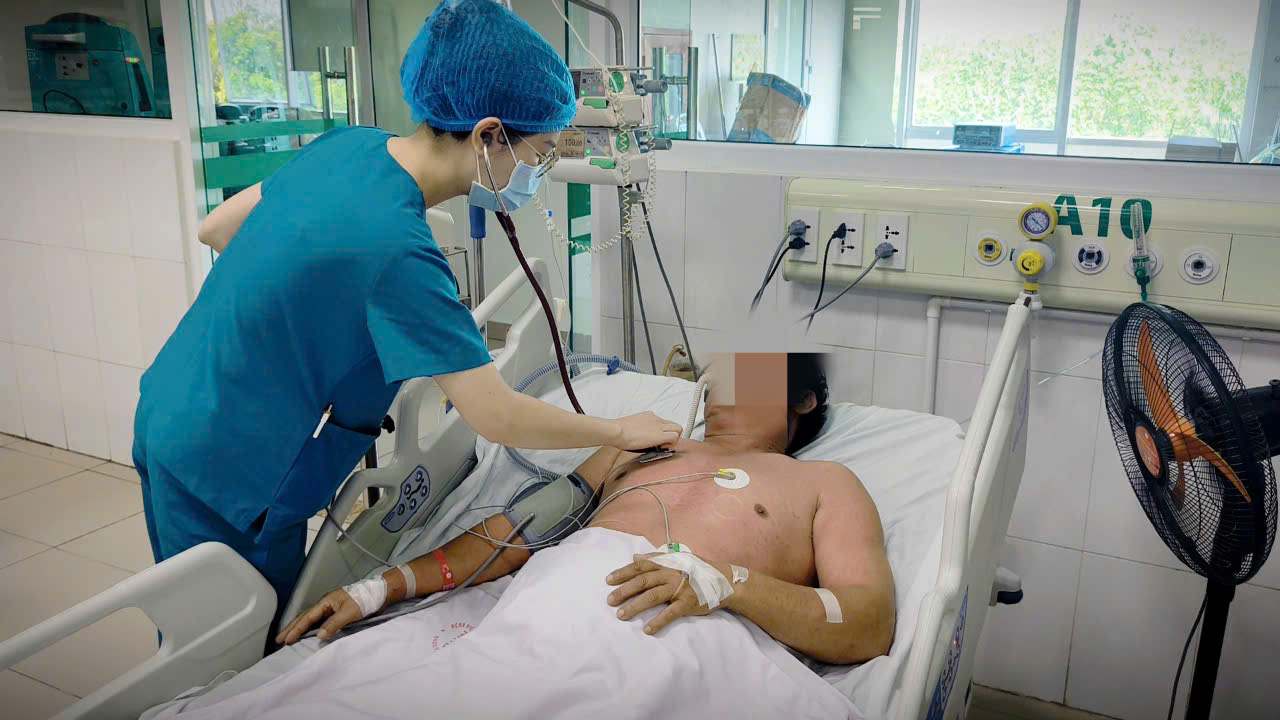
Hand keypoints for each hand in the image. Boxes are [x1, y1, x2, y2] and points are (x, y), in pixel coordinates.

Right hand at [275, 588, 364, 644]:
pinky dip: (311, 629)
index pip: (307, 618)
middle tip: (279, 640)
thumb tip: (319, 636)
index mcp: (326, 602)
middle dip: (291, 628)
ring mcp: (330, 608)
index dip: (295, 629)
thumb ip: (334, 623)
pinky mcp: (337, 613)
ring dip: (299, 629)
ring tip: (289, 638)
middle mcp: (325, 605)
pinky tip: (309, 635)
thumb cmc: (364, 598)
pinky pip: (320, 622)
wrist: (378, 593)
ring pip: (311, 620)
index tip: (285, 640)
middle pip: (304, 617)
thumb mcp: (349, 612)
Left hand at [605, 553, 729, 634]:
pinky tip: (647, 630)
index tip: (608, 580)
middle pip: (643, 581)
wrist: (724, 581)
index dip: (624, 572)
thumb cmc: (697, 570)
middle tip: (609, 601)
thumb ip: (655, 558)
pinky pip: (671, 613)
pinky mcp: (688, 603)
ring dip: (635, 606)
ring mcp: (680, 588)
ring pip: (653, 596)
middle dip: (624, 591)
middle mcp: (671, 574)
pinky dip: (658, 621)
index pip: (641, 566)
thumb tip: (635, 556)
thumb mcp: (677, 559)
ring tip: (621, 616)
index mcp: (667, 564)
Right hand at [613, 412, 681, 450]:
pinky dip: (671, 444)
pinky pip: (674, 437)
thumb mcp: (630, 425)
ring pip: (678, 429)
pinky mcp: (660, 434)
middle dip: (672, 434)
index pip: (664, 422)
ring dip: (674, 439)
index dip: (664, 432)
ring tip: (663, 446)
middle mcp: (656, 418)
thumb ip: (639, 428)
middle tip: (664, 444)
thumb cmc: (618, 431)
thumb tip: (639, 437)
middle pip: (674, 424)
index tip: (658, 440)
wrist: (617, 430)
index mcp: (648, 416)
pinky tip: (662, 448)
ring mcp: (659, 425)